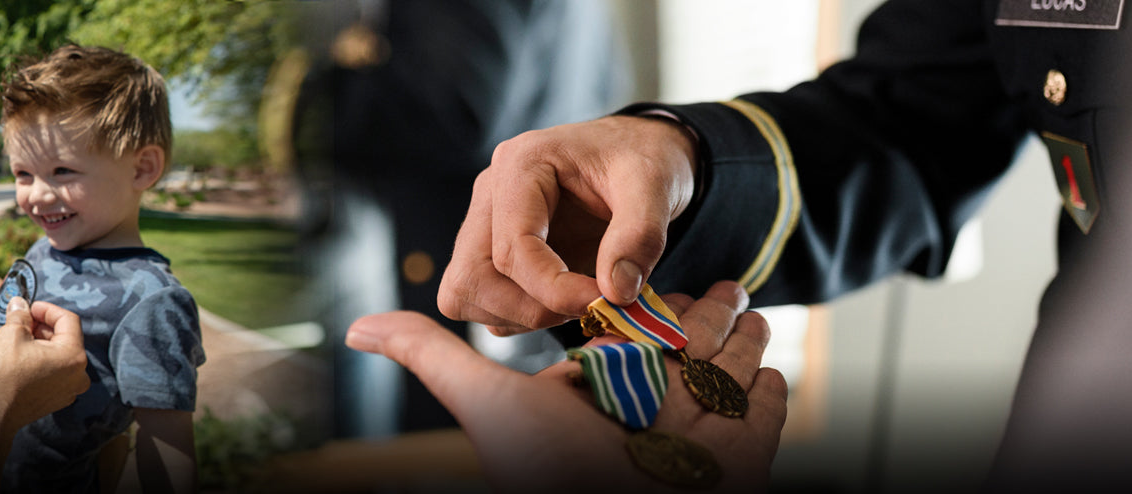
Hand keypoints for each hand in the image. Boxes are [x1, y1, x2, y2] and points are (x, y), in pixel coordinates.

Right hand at [0, 297, 89, 429]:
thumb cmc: (3, 373)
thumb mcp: (11, 334)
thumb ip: (21, 315)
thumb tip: (20, 303)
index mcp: (74, 355)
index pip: (68, 320)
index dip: (47, 309)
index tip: (28, 308)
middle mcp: (79, 374)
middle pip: (66, 338)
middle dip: (43, 326)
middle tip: (21, 322)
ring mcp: (70, 389)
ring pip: (60, 355)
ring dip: (42, 343)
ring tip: (19, 339)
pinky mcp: (57, 399)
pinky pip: (55, 372)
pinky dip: (42, 361)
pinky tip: (22, 358)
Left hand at [349, 281, 785, 491]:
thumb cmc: (550, 470)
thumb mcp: (486, 399)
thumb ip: (430, 356)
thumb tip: (355, 329)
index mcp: (596, 393)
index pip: (624, 338)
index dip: (639, 308)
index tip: (647, 281)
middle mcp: (646, 413)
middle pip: (683, 349)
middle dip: (706, 318)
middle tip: (731, 284)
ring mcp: (698, 435)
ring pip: (726, 373)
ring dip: (744, 343)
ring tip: (755, 310)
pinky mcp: (743, 454)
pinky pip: (762, 415)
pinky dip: (770, 394)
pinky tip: (776, 377)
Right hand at [438, 115, 697, 333]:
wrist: (642, 153)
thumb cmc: (645, 158)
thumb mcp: (657, 184)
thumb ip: (641, 234)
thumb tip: (614, 293)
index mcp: (520, 164)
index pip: (511, 248)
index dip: (554, 290)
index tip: (604, 302)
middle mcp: (490, 193)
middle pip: (472, 277)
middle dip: (529, 309)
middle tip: (586, 308)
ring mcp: (487, 224)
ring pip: (469, 294)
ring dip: (523, 316)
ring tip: (579, 302)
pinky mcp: (493, 251)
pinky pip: (484, 301)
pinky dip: (521, 316)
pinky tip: (565, 300)